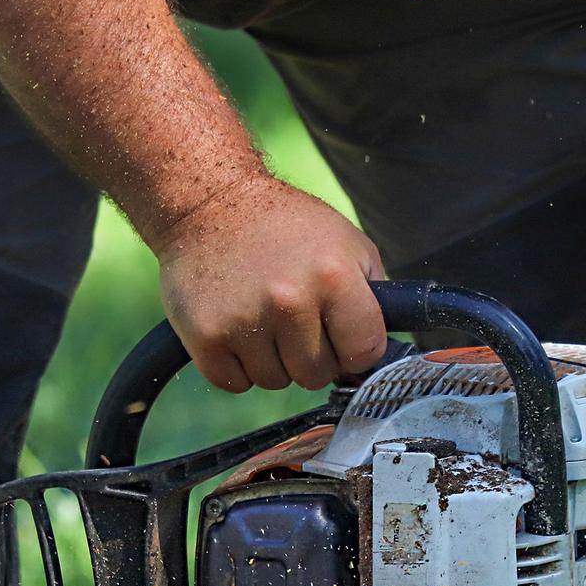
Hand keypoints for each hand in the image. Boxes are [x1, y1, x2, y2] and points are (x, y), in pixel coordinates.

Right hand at [151, 174, 386, 392]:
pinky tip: (237, 329)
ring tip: (262, 318)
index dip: (355, 349)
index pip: (364, 353)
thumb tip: (378, 352)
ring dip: (272, 360)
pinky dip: (237, 366)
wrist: (211, 203)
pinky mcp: (206, 337)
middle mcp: (289, 301)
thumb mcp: (347, 243)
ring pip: (275, 381)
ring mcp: (244, 322)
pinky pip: (235, 383)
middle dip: (311, 356)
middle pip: (317, 376)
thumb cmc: (285, 225)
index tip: (341, 336)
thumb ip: (371, 296)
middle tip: (295, 320)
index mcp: (332, 277)